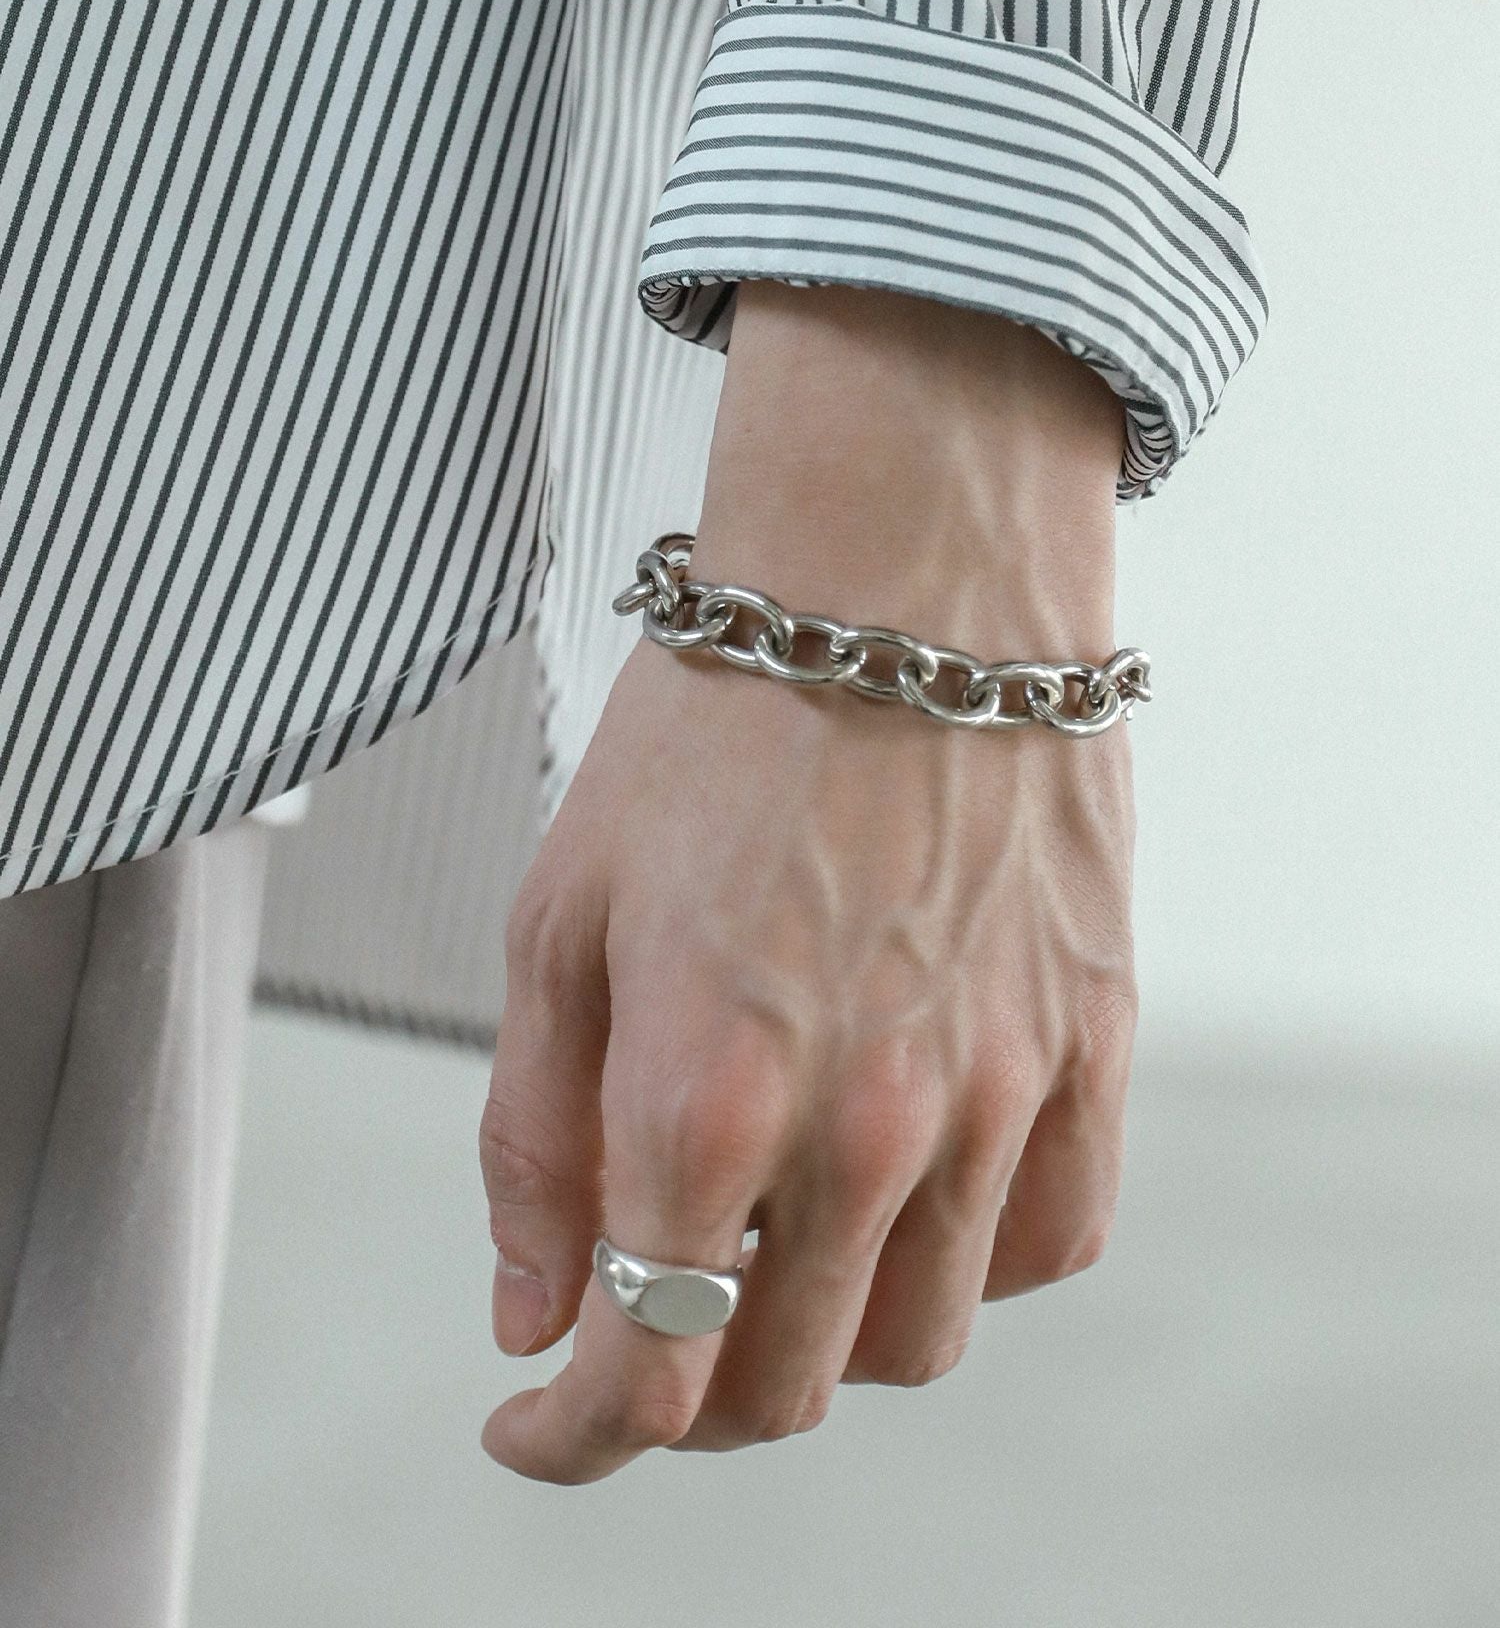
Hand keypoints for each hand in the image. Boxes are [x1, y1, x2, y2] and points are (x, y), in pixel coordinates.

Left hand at [479, 283, 1138, 1484]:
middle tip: (655, 1311)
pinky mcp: (1089, 1041)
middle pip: (783, 1385)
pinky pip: (1052, 1240)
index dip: (574, 1439)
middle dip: (689, 1390)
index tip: (539, 1426)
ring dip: (829, 1330)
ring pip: (921, 1339)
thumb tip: (534, 1316)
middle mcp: (865, 1119)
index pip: (644, 1372)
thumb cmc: (712, 727)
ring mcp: (999, 1087)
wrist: (899, 580)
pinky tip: (914, 1187)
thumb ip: (533, 1140)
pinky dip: (971, 1262)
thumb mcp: (561, 918)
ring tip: (782, 1229)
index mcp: (705, 1089)